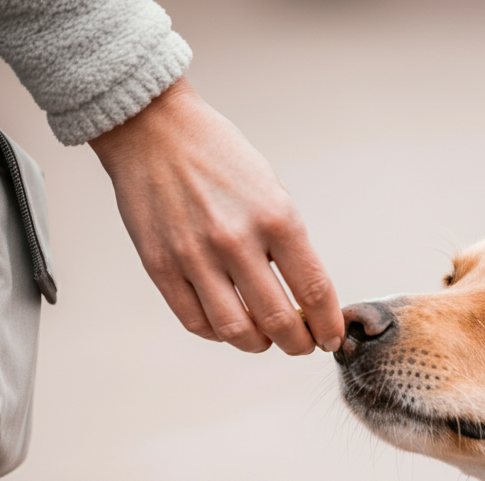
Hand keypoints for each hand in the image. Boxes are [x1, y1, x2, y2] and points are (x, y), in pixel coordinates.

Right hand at [89, 78, 342, 353]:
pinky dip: (218, 334)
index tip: (330, 336)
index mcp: (276, 217)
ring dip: (258, 345)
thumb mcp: (271, 190)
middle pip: (277, 320)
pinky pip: (195, 321)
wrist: (154, 131)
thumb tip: (305, 295)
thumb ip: (288, 242)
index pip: (313, 290)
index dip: (327, 324)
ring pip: (235, 331)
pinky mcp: (160, 267)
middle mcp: (236, 240)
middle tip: (301, 345)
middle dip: (298, 343)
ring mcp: (195, 256)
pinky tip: (228, 325)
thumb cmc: (218, 157)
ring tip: (264, 339)